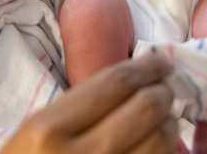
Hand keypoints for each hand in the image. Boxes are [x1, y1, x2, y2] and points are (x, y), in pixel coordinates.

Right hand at [0, 53, 177, 153]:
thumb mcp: (38, 131)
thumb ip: (81, 106)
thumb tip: (136, 79)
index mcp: (49, 130)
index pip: (115, 84)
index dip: (146, 67)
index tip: (158, 61)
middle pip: (146, 107)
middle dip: (164, 91)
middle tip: (166, 86)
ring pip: (160, 141)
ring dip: (169, 122)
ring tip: (164, 115)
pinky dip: (165, 150)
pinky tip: (157, 142)